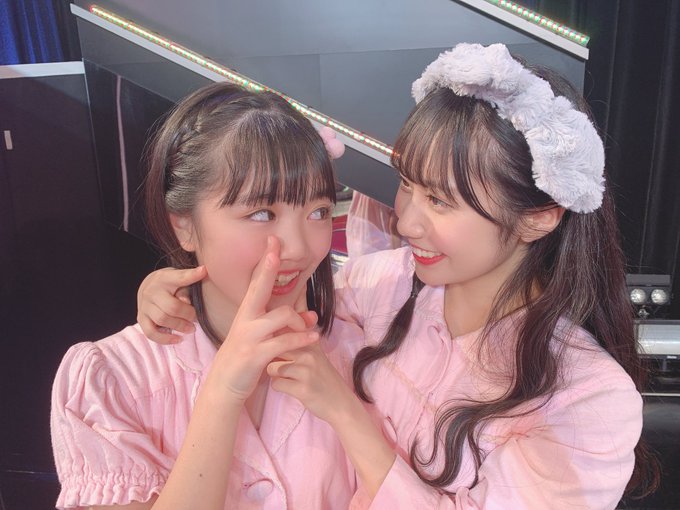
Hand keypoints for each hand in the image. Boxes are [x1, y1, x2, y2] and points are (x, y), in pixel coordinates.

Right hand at [136, 266, 205, 343]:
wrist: (148, 287)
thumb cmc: (170, 284)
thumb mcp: (178, 279)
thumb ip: (186, 287)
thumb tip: (186, 302)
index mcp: (164, 278)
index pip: (179, 277)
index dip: (192, 275)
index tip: (204, 271)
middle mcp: (151, 291)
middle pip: (172, 307)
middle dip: (188, 314)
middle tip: (196, 317)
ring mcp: (144, 306)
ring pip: (162, 320)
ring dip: (180, 326)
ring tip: (191, 328)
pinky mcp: (141, 319)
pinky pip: (151, 333)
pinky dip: (165, 339)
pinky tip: (178, 339)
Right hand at [208, 237, 319, 402]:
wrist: (225, 386)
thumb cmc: (246, 358)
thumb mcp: (265, 339)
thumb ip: (287, 327)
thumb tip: (312, 316)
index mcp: (246, 313)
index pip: (256, 282)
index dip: (265, 262)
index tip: (272, 242)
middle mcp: (245, 320)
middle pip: (259, 288)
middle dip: (268, 268)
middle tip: (277, 249)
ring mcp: (249, 337)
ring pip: (280, 316)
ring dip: (299, 321)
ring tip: (311, 328)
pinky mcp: (255, 355)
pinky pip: (283, 342)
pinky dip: (301, 340)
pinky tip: (312, 338)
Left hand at [267, 341, 355, 424]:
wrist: (341, 403)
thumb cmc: (325, 379)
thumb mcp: (317, 355)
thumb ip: (300, 343)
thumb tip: (273, 336)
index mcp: (312, 343)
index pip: (284, 334)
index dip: (276, 343)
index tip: (280, 352)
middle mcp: (309, 354)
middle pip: (274, 350)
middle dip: (273, 359)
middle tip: (282, 367)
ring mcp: (306, 371)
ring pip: (272, 367)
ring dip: (275, 375)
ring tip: (287, 379)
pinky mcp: (302, 389)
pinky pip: (276, 384)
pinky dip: (279, 387)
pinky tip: (291, 388)